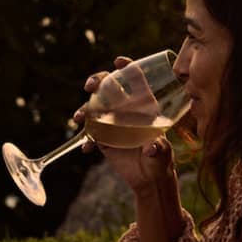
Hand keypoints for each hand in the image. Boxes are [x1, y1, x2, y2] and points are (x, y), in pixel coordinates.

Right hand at [74, 58, 176, 196]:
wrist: (149, 179)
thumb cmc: (161, 161)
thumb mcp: (163, 153)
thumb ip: (159, 149)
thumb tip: (151, 147)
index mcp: (144, 106)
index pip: (135, 80)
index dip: (127, 67)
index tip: (118, 62)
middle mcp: (126, 110)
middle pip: (109, 87)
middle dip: (97, 81)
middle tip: (90, 86)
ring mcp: (112, 123)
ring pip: (94, 107)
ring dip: (84, 109)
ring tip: (78, 118)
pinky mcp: (103, 139)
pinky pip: (90, 134)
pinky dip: (86, 140)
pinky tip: (86, 148)